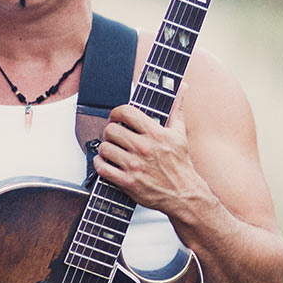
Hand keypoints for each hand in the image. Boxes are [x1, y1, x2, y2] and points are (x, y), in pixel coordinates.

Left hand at [94, 90, 205, 213]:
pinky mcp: (128, 182)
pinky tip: (106, 162)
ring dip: (105, 148)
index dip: (116, 112)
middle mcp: (144, 148)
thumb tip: (183, 88)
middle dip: (109, 131)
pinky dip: (100, 164)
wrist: (183, 194)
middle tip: (113, 136)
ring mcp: (135, 166)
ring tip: (111, 150)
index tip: (116, 117)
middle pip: (111, 130)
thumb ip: (177, 109)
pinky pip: (103, 168)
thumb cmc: (180, 164)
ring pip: (105, 148)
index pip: (126, 112)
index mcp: (156, 134)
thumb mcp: (180, 134)